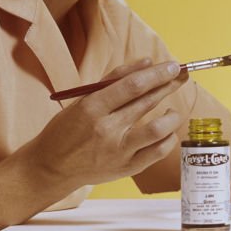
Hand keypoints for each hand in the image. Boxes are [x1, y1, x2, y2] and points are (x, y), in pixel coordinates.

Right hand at [24, 59, 187, 192]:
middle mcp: (105, 130)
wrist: (50, 168)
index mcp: (91, 108)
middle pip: (147, 103)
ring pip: (158, 129)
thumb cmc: (67, 129)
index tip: (173, 66)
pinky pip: (158, 152)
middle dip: (169, 85)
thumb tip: (148, 62)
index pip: (133, 86)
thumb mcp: (83, 99)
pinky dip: (168, 138)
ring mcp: (117, 152)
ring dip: (172, 115)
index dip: (157, 74)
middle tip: (181, 76)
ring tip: (172, 109)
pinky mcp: (126, 169)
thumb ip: (115, 78)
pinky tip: (166, 130)